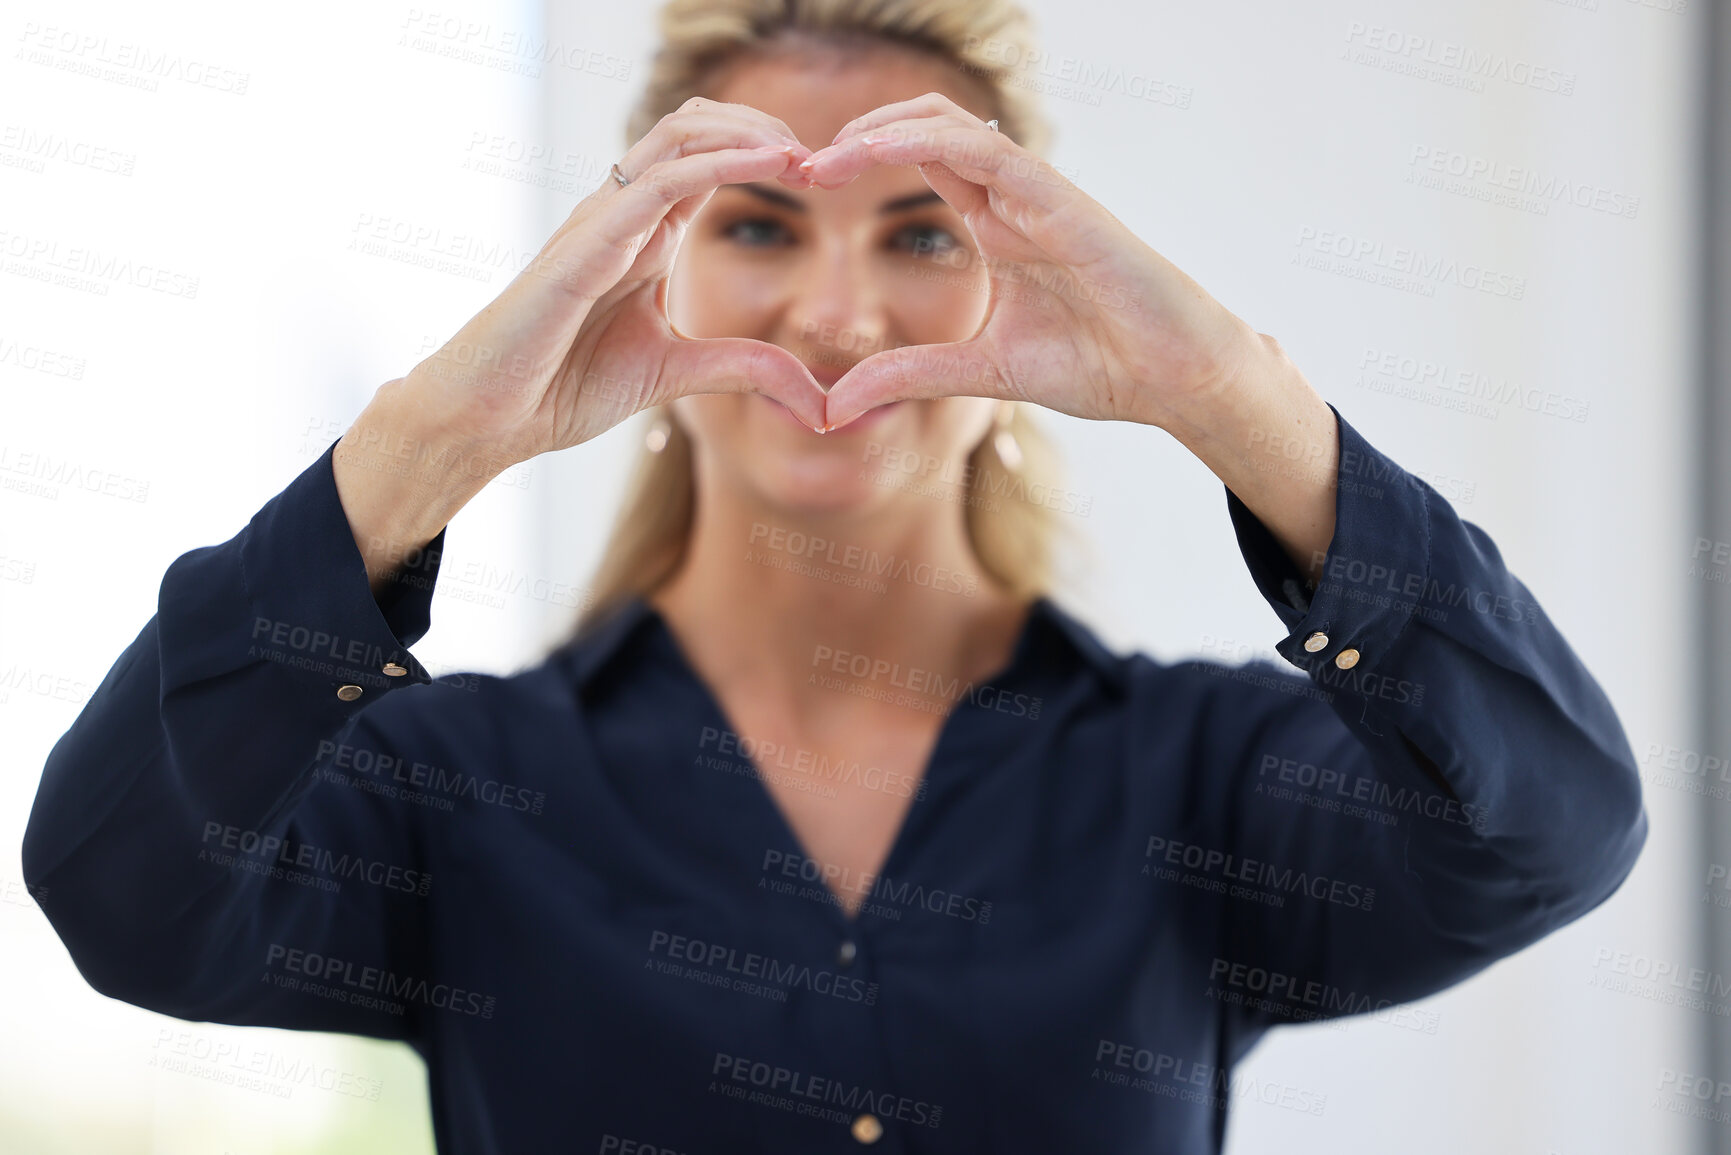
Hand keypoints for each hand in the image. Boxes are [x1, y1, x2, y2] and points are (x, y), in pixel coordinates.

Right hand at [402, 98, 830, 471]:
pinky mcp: (586, 243)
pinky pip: (659, 183)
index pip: (708, 162)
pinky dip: (720, 165)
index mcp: (645, 236)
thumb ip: (741, 368)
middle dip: (764, 129)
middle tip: (823, 159)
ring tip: (803, 155)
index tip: (823, 178)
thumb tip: (814, 394)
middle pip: (697, 128)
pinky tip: (768, 167)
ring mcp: (602, 221)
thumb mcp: (675, 375)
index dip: (767, 156)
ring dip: (749, 134)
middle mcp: (624, 215)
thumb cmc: (562, 388)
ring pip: (679, 135)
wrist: (491, 418)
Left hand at [797, 94, 1261, 432]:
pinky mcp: (1059, 199)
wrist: (1174, 378)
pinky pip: (983, 150)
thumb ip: (911, 375)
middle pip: (921, 127)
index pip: (917, 163)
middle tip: (795, 169)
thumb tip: (835, 404)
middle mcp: (1010, 197)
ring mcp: (1035, 192)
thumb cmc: (1100, 365)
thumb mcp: (981, 372)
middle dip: (854, 138)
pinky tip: (869, 153)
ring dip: (875, 131)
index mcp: (995, 224)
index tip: (800, 187)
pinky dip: (921, 142)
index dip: (857, 162)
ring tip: (819, 160)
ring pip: (945, 124)